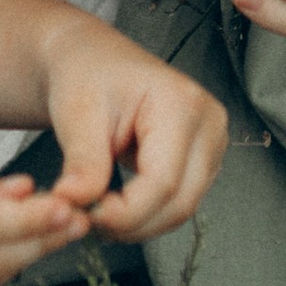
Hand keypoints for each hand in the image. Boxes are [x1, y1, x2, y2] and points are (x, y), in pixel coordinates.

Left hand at [38, 23, 226, 240]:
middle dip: (131, 223)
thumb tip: (74, 204)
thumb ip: (82, 162)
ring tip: (97, 211)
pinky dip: (146, 214)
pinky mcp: (203, 160)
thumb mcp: (77, 113)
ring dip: (138, 223)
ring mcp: (211, 143)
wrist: (94, 61)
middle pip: (179, 202)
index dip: (126, 212)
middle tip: (87, 219)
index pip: (163, 182)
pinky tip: (116, 206)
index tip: (87, 216)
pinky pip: (180, 202)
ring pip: (182, 209)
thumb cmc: (88, 75)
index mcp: (182, 103)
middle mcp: (208, 123)